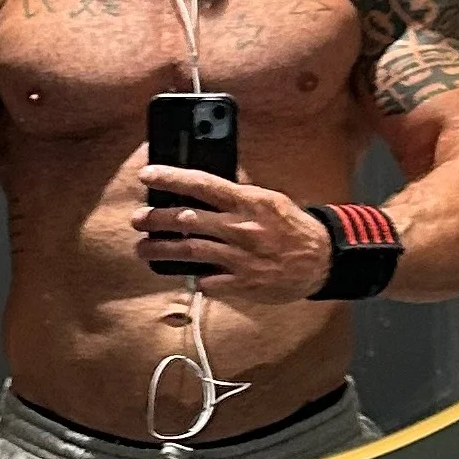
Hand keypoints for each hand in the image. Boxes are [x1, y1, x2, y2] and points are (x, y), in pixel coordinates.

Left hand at [132, 166, 331, 303]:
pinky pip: (207, 281)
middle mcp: (239, 228)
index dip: (171, 178)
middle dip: (157, 218)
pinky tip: (183, 274)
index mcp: (246, 202)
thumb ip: (237, 195)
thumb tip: (204, 188)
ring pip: (189, 252)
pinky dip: (193, 277)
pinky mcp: (241, 283)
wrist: (320, 260)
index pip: (201, 184)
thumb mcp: (268, 199)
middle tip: (138, 219)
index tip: (147, 175)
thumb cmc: (292, 226)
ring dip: (161, 250)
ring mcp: (239, 258)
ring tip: (143, 248)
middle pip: (187, 220)